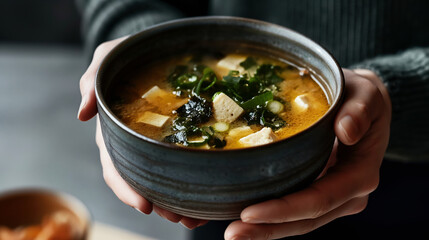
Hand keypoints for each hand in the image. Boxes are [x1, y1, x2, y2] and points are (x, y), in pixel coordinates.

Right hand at [78, 37, 207, 228]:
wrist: (152, 49)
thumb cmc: (126, 55)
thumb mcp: (107, 59)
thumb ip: (92, 81)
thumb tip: (82, 113)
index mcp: (114, 132)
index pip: (115, 168)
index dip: (126, 190)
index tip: (145, 206)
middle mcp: (132, 144)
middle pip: (141, 182)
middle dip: (158, 203)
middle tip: (178, 218)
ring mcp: (152, 144)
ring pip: (160, 181)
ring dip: (175, 202)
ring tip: (196, 217)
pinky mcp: (172, 139)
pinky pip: (179, 165)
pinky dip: (190, 185)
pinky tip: (206, 197)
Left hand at [224, 68, 391, 239]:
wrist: (362, 106)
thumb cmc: (361, 100)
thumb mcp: (366, 95)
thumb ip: (361, 110)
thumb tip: (347, 130)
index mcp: (359, 175)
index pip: (319, 199)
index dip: (284, 209)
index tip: (249, 212)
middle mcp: (346, 194)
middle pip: (304, 220)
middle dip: (267, 229)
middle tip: (232, 233)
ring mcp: (331, 197)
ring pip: (297, 222)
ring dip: (264, 230)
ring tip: (233, 232)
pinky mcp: (315, 191)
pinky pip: (292, 210)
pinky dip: (269, 218)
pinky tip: (243, 218)